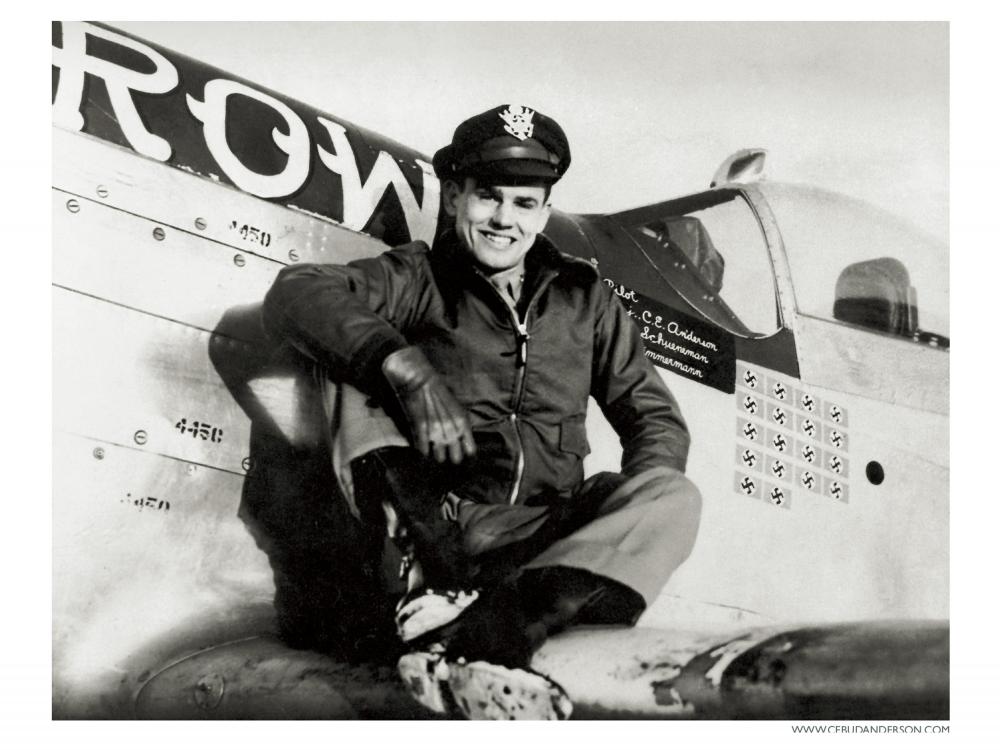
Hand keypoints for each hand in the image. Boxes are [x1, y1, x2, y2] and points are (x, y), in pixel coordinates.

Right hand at [381, 346, 475, 463]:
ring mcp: (436, 432)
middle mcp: (452, 430)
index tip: (461, 454)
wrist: (419, 380)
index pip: (471, 451)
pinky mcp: (420, 432)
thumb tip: (462, 442)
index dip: (466, 456)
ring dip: (436, 456)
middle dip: (451, 457)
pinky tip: (422, 449)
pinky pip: (423, 453)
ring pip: (439, 459)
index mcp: (463, 423)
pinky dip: (422, 453)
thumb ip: (461, 426)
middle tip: (446, 452)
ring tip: (433, 450)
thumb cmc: (439, 391)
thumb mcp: (457, 408)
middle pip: (456, 459)